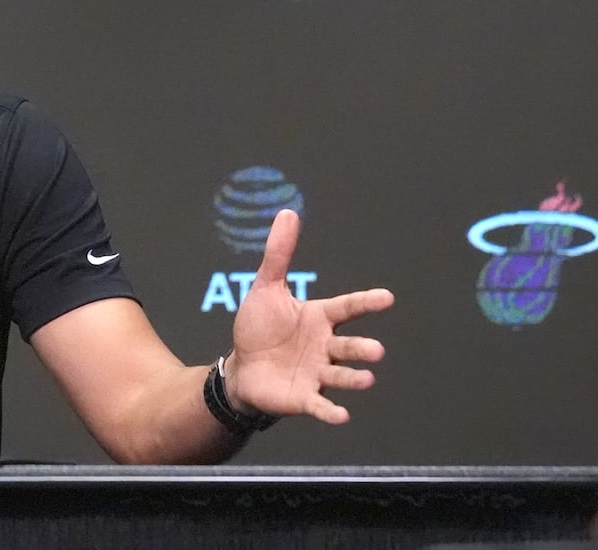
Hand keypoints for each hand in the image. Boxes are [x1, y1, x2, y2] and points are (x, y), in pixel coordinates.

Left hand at [227, 209, 393, 423]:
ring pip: (340, 376)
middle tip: (376, 351)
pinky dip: (331, 411)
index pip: (347, 307)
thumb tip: (288, 213)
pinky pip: (320, 405)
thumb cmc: (259, 327)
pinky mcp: (304, 397)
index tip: (386, 298)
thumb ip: (279, 254)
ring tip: (367, 378)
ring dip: (353, 379)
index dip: (366, 302)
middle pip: (348, 347)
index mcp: (319, 318)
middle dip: (362, 350)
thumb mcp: (266, 288)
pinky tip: (342, 415)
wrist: (242, 368)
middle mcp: (324, 347)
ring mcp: (317, 374)